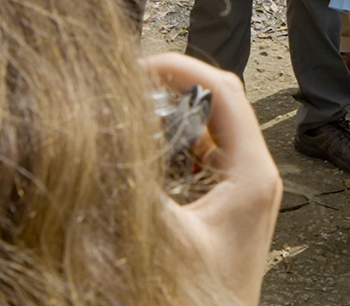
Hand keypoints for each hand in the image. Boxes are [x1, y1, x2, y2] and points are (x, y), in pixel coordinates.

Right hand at [142, 53, 281, 297]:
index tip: (137, 66)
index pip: (223, 90)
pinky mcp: (225, 205)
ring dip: (169, 116)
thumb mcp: (162, 238)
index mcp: (251, 174)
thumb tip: (95, 145)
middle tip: (126, 85)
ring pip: (207, 130)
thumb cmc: (200, 300)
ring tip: (127, 110)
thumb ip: (131, 189)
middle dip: (171, 88)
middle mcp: (254, 175)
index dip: (180, 68)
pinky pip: (201, 157)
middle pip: (217, 103)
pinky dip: (170, 145)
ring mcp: (241, 189)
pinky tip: (137, 150)